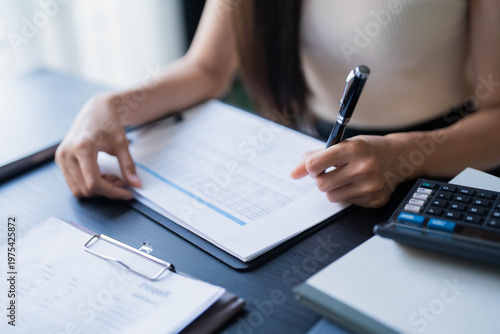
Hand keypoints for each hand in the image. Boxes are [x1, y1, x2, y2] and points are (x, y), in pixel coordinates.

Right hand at [55, 93, 140, 198]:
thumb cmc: (109, 123)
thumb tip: (136, 185)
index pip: (94, 183)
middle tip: (122, 182)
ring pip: (78, 190)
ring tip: (113, 178)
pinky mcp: (60, 160)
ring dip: (98, 190)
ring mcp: (61, 158)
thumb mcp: (122, 144)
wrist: (96, 110)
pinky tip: (103, 175)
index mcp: (81, 148)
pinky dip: (89, 185)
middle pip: (86, 189)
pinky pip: (74, 183)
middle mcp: (66, 154)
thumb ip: (128, 166)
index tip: (128, 193)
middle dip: (107, 191)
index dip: (112, 192)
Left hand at [291, 135, 406, 207]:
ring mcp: (371, 186)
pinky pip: (347, 203)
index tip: (316, 166)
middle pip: (321, 184)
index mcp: (353, 149)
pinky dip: (348, 195)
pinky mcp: (375, 200)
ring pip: (332, 196)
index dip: (311, 167)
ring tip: (346, 178)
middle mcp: (364, 167)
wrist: (399, 157)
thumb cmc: (367, 149)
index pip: (315, 164)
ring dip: (334, 189)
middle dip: (323, 179)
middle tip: (334, 172)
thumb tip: (293, 174)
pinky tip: (359, 184)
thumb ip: (314, 157)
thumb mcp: (342, 145)